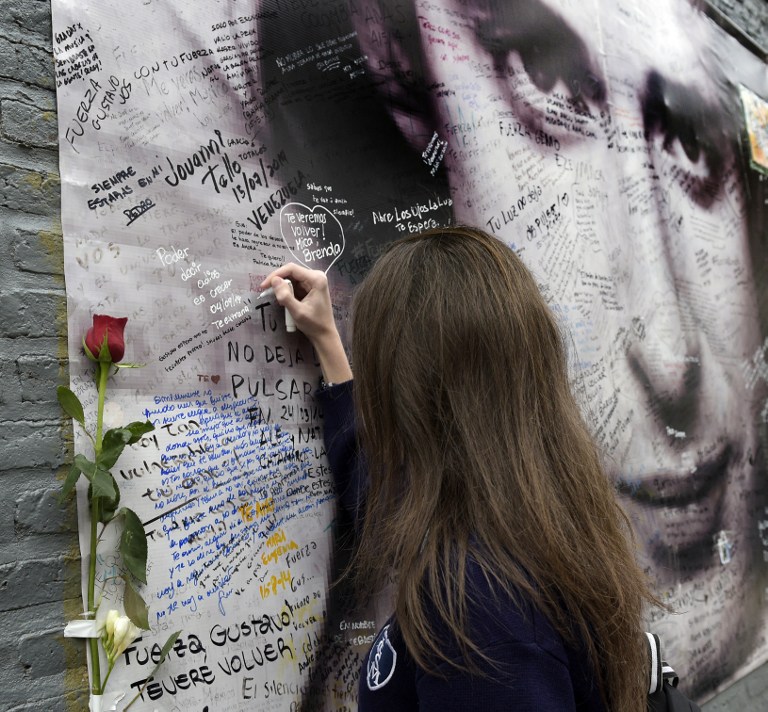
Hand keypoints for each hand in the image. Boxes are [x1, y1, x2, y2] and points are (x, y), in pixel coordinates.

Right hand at [260, 264, 352, 383]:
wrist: (324, 334)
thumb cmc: (313, 324)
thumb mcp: (297, 312)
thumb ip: (285, 296)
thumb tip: (274, 281)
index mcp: (316, 279)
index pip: (291, 269)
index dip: (276, 275)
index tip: (264, 286)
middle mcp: (316, 276)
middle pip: (291, 272)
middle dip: (279, 282)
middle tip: (268, 293)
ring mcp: (313, 281)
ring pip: (291, 278)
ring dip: (283, 288)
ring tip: (280, 301)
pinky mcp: (310, 287)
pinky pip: (294, 284)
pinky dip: (287, 291)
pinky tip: (286, 301)